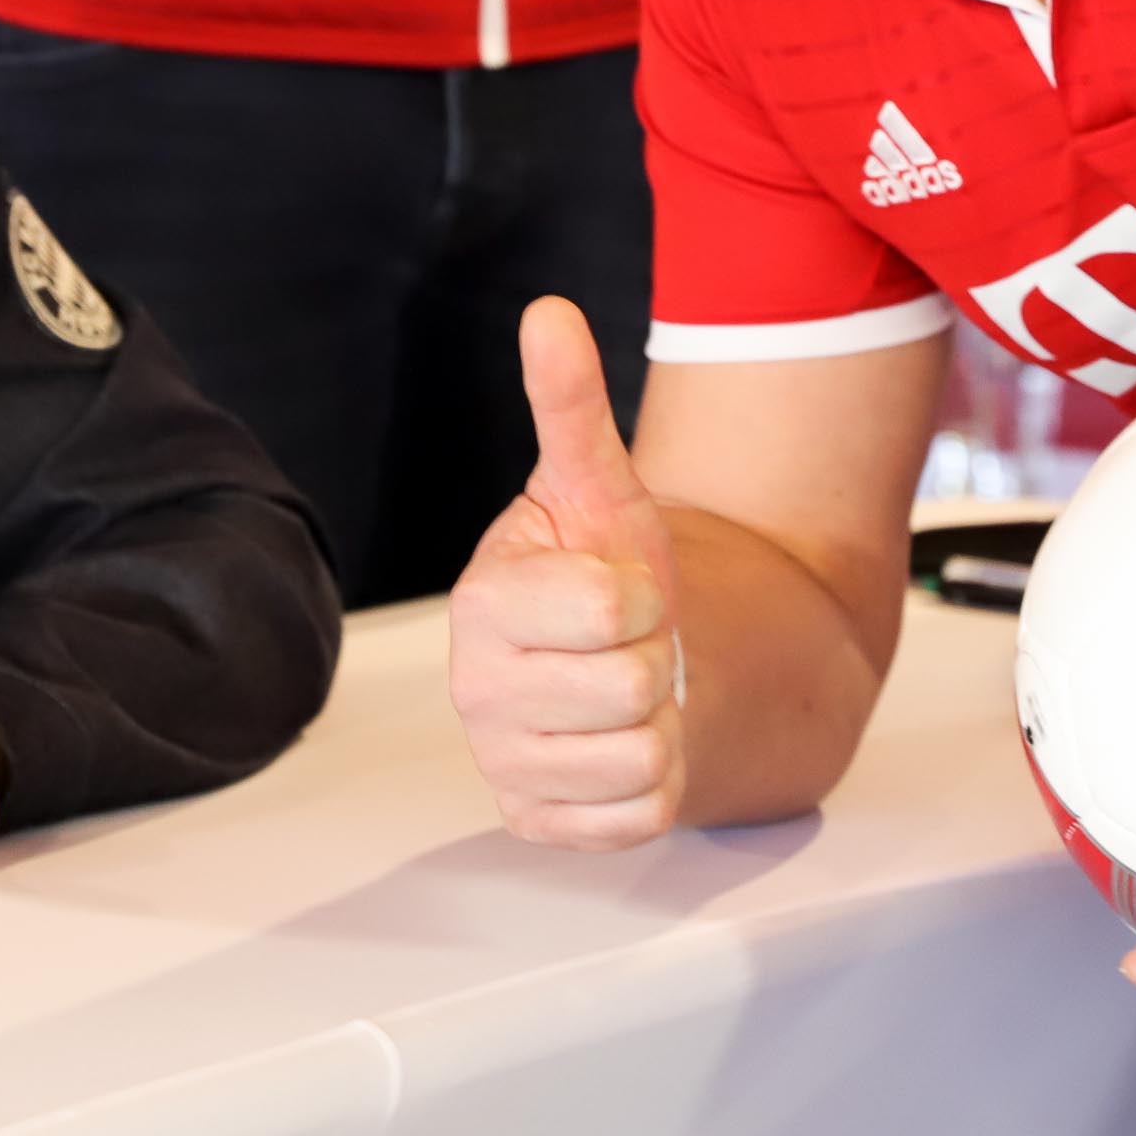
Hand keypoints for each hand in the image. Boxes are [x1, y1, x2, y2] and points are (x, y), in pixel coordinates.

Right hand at [449, 296, 686, 848]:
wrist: (618, 658)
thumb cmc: (603, 569)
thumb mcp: (597, 483)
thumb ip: (570, 403)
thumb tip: (550, 313)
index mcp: (483, 601)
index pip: (606, 606)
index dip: (639, 592)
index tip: (618, 586)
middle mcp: (475, 689)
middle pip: (633, 685)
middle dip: (654, 658)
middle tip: (628, 643)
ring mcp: (504, 763)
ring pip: (642, 755)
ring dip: (660, 722)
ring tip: (627, 691)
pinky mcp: (538, 823)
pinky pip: (639, 815)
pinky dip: (656, 784)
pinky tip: (623, 745)